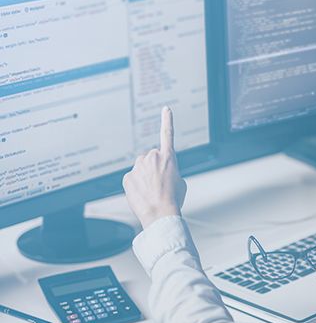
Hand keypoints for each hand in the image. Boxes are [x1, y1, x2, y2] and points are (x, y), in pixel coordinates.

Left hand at [123, 107, 186, 228]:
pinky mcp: (127, 177)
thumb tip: (159, 173)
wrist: (160, 213)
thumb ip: (170, 170)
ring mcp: (138, 167)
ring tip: (152, 191)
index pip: (168, 134)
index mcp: (169, 157)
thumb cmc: (173, 199)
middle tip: (160, 183)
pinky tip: (143, 194)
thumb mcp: (180, 181)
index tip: (166, 109)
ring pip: (141, 168)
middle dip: (154, 167)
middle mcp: (152, 157)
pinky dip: (136, 184)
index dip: (167, 120)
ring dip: (145, 176)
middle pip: (151, 158)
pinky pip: (132, 177)